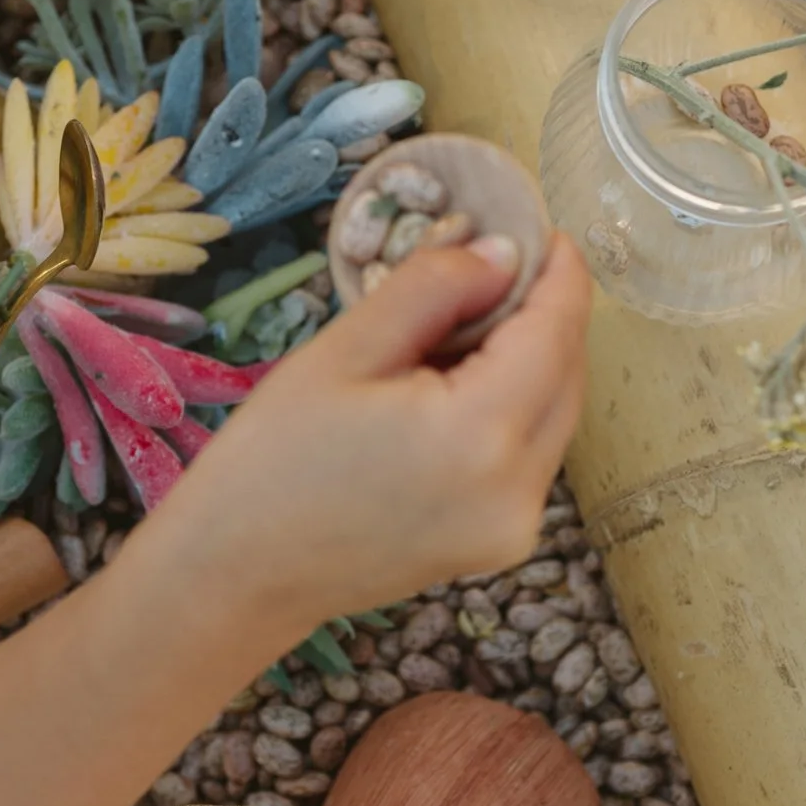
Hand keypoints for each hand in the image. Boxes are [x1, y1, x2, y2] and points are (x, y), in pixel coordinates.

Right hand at [139, 236, 592, 648]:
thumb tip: (503, 251)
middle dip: (544, 313)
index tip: (540, 227)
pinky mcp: (502, 543)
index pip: (556, 332)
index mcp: (479, 436)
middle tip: (493, 265)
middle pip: (568, 374)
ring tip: (461, 327)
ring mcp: (516, 527)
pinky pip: (533, 454)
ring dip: (530, 360)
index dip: (558, 273)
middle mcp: (519, 490)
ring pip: (557, 414)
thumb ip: (434, 289)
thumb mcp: (345, 351)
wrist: (237, 578)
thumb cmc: (272, 460)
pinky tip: (454, 389)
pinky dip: (514, 408)